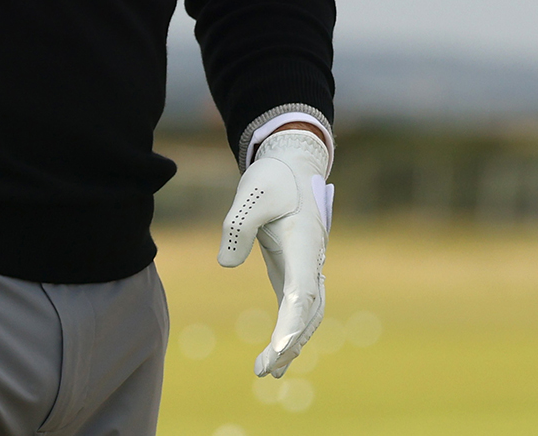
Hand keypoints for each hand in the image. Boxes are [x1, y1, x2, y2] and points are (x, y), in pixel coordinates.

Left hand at [217, 127, 328, 377]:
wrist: (293, 165)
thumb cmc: (273, 178)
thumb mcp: (251, 193)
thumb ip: (238, 225)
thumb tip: (226, 263)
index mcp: (303, 243)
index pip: (302, 291)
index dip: (293, 322)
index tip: (279, 347)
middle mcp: (311, 260)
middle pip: (307, 311)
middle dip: (290, 342)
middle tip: (265, 369)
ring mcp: (306, 267)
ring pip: (308, 314)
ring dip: (292, 343)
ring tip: (268, 371)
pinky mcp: (295, 269)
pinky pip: (299, 308)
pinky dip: (291, 331)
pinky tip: (277, 354)